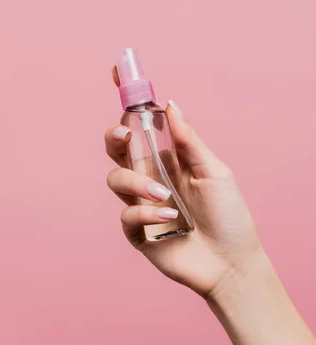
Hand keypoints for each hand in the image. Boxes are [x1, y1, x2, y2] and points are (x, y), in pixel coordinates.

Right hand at [105, 100, 262, 296]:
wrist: (231, 263)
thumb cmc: (229, 216)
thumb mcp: (214, 172)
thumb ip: (188, 141)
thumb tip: (170, 104)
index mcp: (167, 161)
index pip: (142, 131)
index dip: (128, 110)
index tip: (118, 81)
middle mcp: (150, 178)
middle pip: (117, 150)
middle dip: (113, 138)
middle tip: (124, 136)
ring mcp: (140, 204)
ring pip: (115, 179)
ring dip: (136, 182)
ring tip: (164, 195)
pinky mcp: (136, 231)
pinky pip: (126, 215)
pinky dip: (146, 214)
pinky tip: (169, 219)